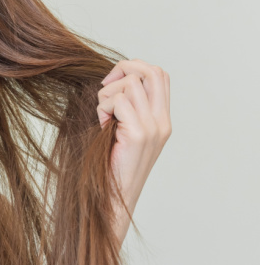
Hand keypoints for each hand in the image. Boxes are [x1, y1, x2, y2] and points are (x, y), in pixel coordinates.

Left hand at [97, 59, 171, 217]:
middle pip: (151, 71)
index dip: (136, 67)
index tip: (113, 81)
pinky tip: (102, 125)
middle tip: (105, 87)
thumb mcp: (123, 131)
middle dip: (123, 68)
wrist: (113, 197)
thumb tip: (114, 79)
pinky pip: (119, 101)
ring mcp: (153, 128)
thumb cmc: (110, 163)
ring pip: (131, 83)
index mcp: (162, 119)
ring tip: (104, 116)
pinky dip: (103, 107)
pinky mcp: (138, 134)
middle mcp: (162, 122)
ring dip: (108, 93)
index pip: (160, 75)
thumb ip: (127, 108)